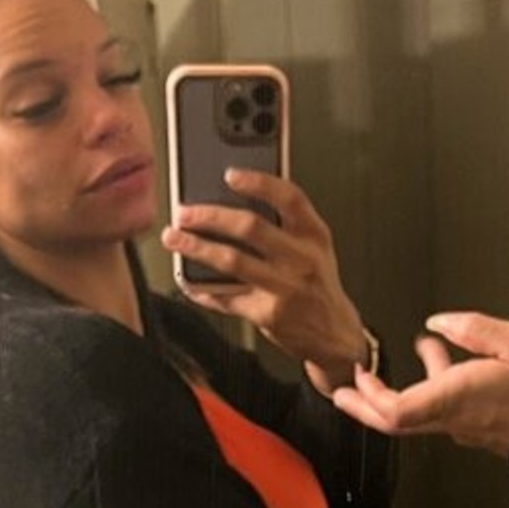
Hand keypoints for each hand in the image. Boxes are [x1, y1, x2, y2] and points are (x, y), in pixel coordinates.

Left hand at [162, 171, 368, 393]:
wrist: (334, 333)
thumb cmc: (318, 284)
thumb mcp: (316, 247)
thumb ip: (287, 223)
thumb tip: (236, 199)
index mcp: (314, 234)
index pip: (290, 198)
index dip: (259, 183)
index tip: (230, 174)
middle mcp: (301, 259)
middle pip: (250, 227)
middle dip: (210, 216)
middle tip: (185, 212)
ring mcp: (284, 288)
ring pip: (232, 261)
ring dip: (196, 248)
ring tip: (174, 239)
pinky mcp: (266, 314)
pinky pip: (226, 297)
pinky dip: (201, 288)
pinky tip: (187, 281)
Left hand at [332, 310, 508, 457]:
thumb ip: (474, 329)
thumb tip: (440, 322)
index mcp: (456, 397)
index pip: (395, 410)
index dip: (368, 397)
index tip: (356, 379)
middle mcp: (453, 417)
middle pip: (393, 420)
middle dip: (363, 405)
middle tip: (343, 392)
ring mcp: (463, 426)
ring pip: (418, 411)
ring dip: (406, 383)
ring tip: (414, 351)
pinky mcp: (477, 428)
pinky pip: (441, 409)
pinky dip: (432, 386)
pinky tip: (445, 360)